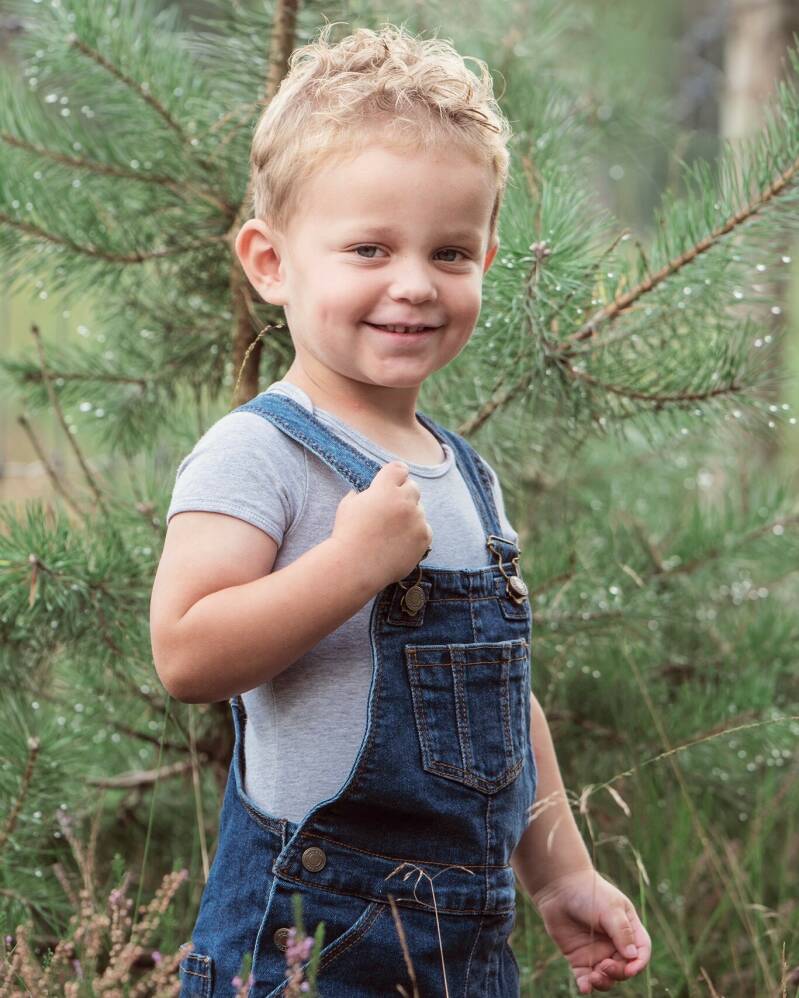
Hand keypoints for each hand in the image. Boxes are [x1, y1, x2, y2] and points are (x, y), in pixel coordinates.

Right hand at [332, 461, 431, 588]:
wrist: (355, 566)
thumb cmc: (347, 534)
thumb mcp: (348, 505)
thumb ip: (362, 493)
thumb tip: (366, 492)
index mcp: (385, 488)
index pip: (399, 469)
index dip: (396, 475)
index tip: (394, 481)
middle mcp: (404, 500)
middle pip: (413, 487)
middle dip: (403, 494)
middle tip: (391, 509)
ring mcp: (416, 519)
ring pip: (419, 510)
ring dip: (409, 516)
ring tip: (391, 531)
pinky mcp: (424, 537)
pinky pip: (425, 529)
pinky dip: (415, 533)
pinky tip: (399, 542)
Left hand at [532, 868, 651, 993]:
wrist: (558, 887)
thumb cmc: (588, 892)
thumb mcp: (609, 908)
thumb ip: (622, 931)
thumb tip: (633, 956)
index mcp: (628, 928)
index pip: (641, 951)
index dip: (639, 963)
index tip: (630, 968)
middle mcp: (614, 943)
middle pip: (625, 968)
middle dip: (618, 972)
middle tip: (604, 966)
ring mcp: (597, 952)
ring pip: (607, 977)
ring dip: (604, 982)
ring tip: (593, 977)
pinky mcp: (579, 958)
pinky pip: (585, 978)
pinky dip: (586, 986)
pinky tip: (584, 987)